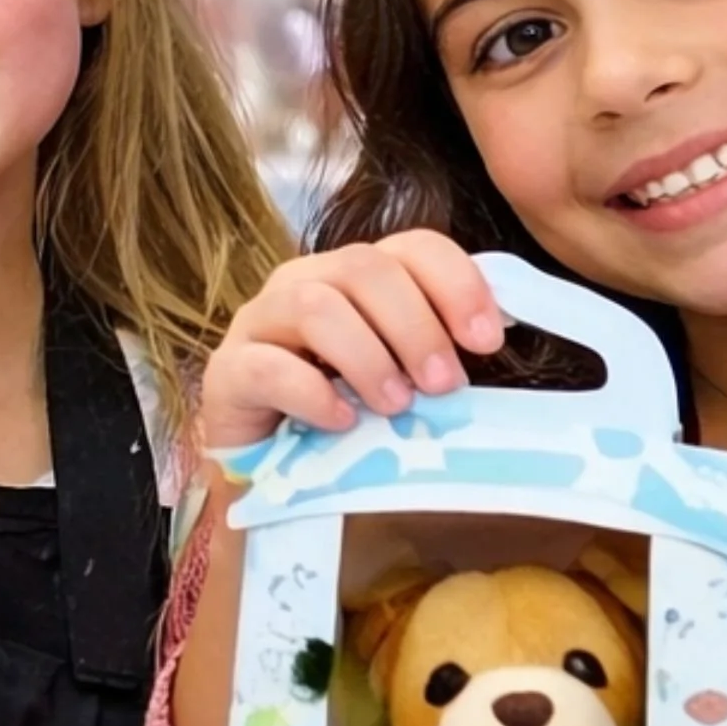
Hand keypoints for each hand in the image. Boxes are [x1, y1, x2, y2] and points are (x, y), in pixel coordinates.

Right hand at [198, 231, 503, 455]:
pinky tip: (341, 421)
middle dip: (415, 326)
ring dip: (367, 357)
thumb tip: (499, 342)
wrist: (272, 479)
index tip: (486, 341)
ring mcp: (259, 322)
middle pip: (363, 267)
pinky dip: (311, 393)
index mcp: (357, 276)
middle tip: (443, 385)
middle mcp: (305, 282)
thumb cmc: (351, 421)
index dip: (456, 283)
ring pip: (314, 306)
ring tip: (395, 407)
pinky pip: (267, 365)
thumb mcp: (407, 382)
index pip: (412, 246)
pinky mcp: (227, 371)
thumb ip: (443, 355)